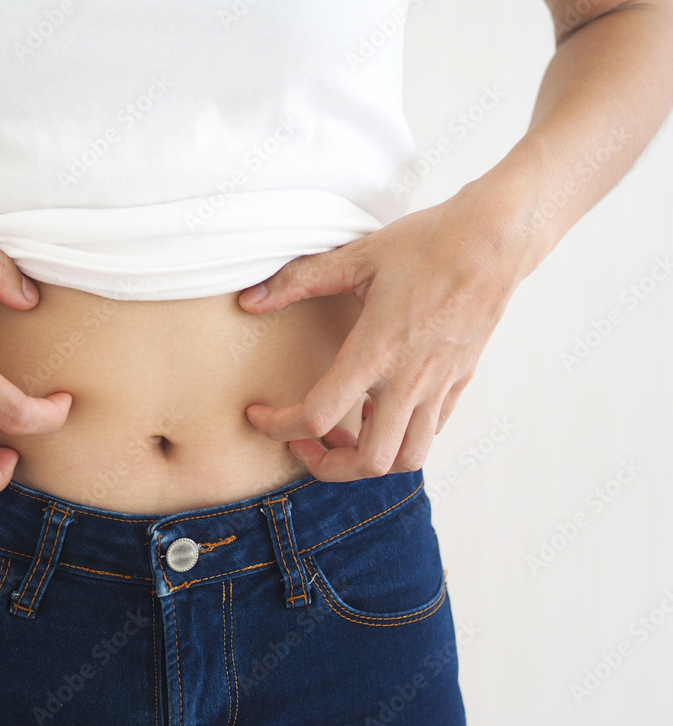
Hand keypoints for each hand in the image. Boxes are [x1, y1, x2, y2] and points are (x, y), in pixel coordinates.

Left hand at [238, 191, 522, 481]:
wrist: (496, 240)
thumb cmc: (427, 244)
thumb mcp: (357, 257)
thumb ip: (298, 281)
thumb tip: (249, 300)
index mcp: (376, 352)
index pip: (317, 416)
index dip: (278, 427)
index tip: (260, 415)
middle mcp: (410, 380)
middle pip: (369, 462)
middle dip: (327, 466)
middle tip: (303, 443)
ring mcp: (439, 386)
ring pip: (408, 458)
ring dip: (370, 461)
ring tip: (344, 434)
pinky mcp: (459, 382)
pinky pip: (430, 433)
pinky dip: (400, 438)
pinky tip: (379, 411)